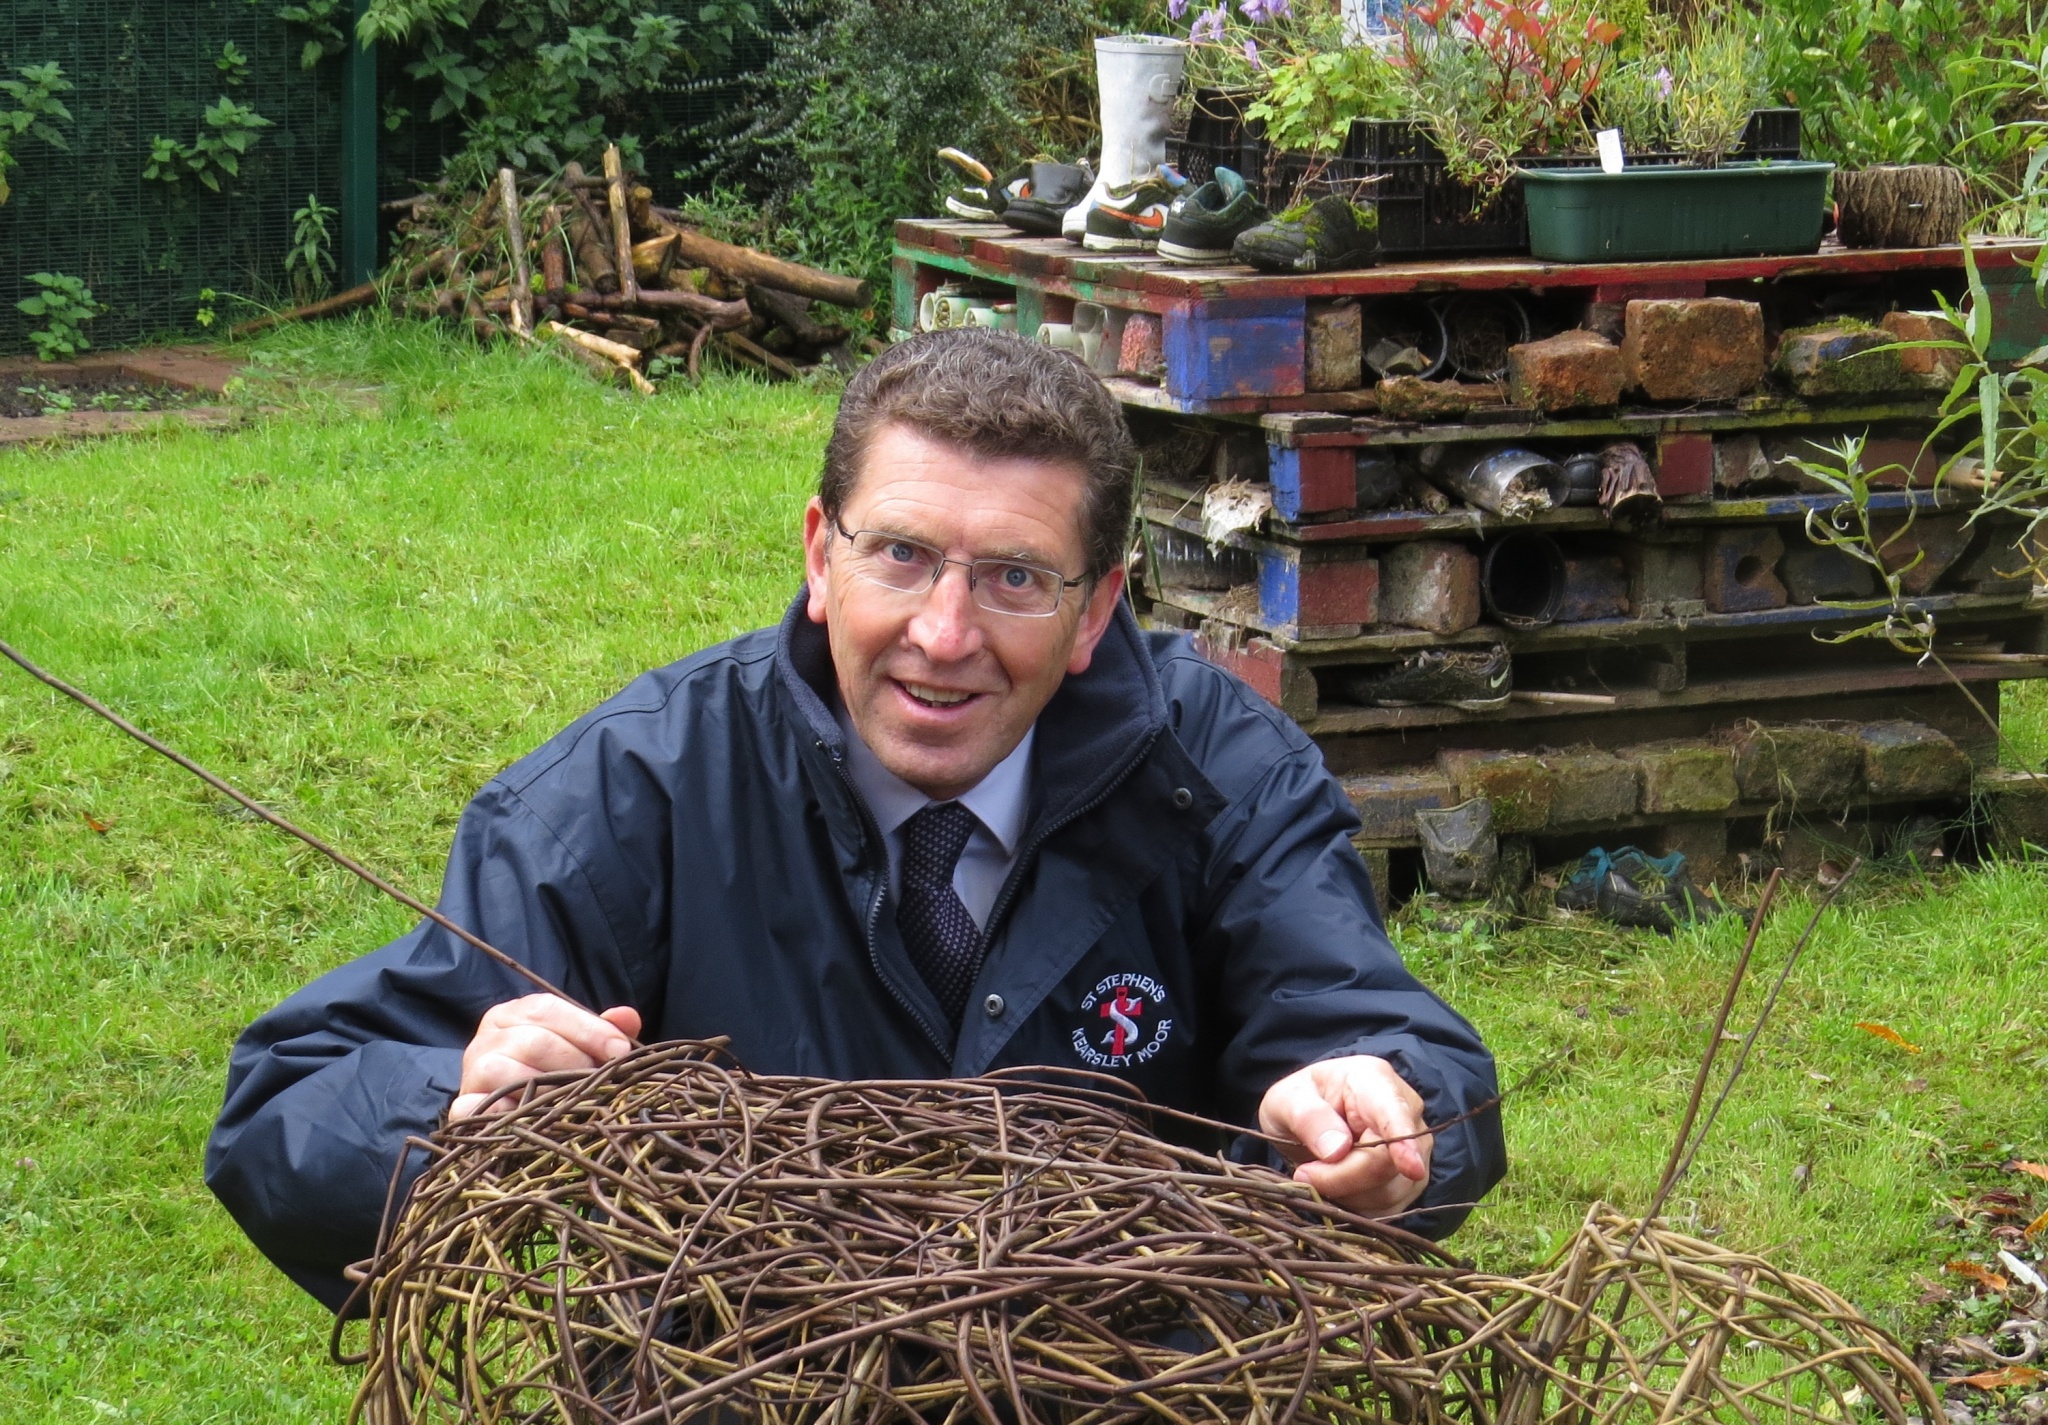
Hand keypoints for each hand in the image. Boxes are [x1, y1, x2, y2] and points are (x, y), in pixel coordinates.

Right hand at [449, 994, 641, 1120]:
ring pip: (511, 1074)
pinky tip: (536, 1120)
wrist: (496, 1107)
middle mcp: (487, 1037)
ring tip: (575, 1103)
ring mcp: (472, 1072)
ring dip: (549, 1090)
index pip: (548, 1009)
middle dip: (576, 1062)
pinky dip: (510, 1114)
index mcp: (513, 1013)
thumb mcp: (573, 1044)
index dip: (588, 1029)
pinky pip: (482, 1109)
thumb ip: (601, 1030)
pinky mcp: (463, 1106)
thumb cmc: (544, 1070)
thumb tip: (628, 1018)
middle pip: (535, 1041)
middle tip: (600, 1082)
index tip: (620, 1052)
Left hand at [1257, 1055, 1431, 1217]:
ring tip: (1319, 1172)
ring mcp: (1415, 1150)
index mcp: (1374, 1081)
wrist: (1311, 1118)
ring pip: (1389, 1191)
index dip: (1404, 1145)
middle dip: (1341, 1178)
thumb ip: (1308, 1116)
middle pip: (1387, 1163)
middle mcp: (1406, 1114)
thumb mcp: (1287, 1099)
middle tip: (1304, 1173)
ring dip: (1347, 1194)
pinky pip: (1389, 1208)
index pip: (1395, 1115)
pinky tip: (1338, 1186)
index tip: (1411, 1169)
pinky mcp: (1410, 1181)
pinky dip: (1357, 1206)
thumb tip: (1337, 1149)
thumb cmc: (1301, 1102)